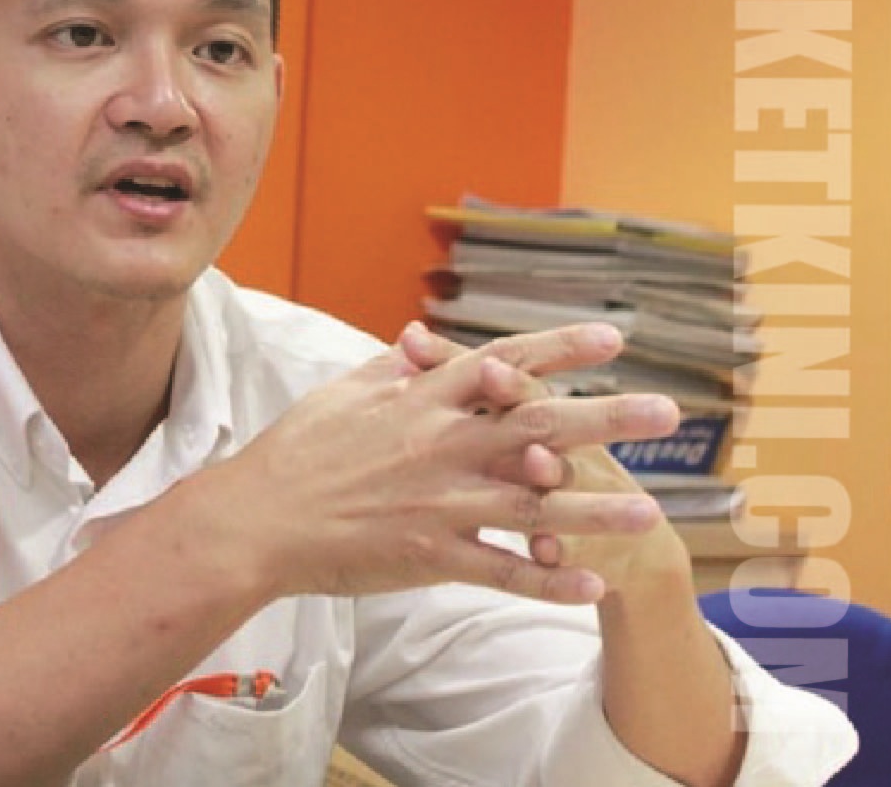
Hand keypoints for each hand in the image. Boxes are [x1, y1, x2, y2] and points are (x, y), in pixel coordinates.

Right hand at [211, 325, 677, 605]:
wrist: (256, 520)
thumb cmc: (294, 453)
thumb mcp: (341, 393)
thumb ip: (391, 370)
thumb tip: (422, 344)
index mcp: (421, 401)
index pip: (503, 364)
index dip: (560, 349)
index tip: (611, 337)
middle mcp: (441, 447)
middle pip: (538, 429)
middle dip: (606, 419)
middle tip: (668, 413)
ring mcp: (438, 504)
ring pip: (534, 508)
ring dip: (596, 510)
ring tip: (651, 510)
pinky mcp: (428, 556)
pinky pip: (500, 573)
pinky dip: (546, 582)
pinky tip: (591, 586)